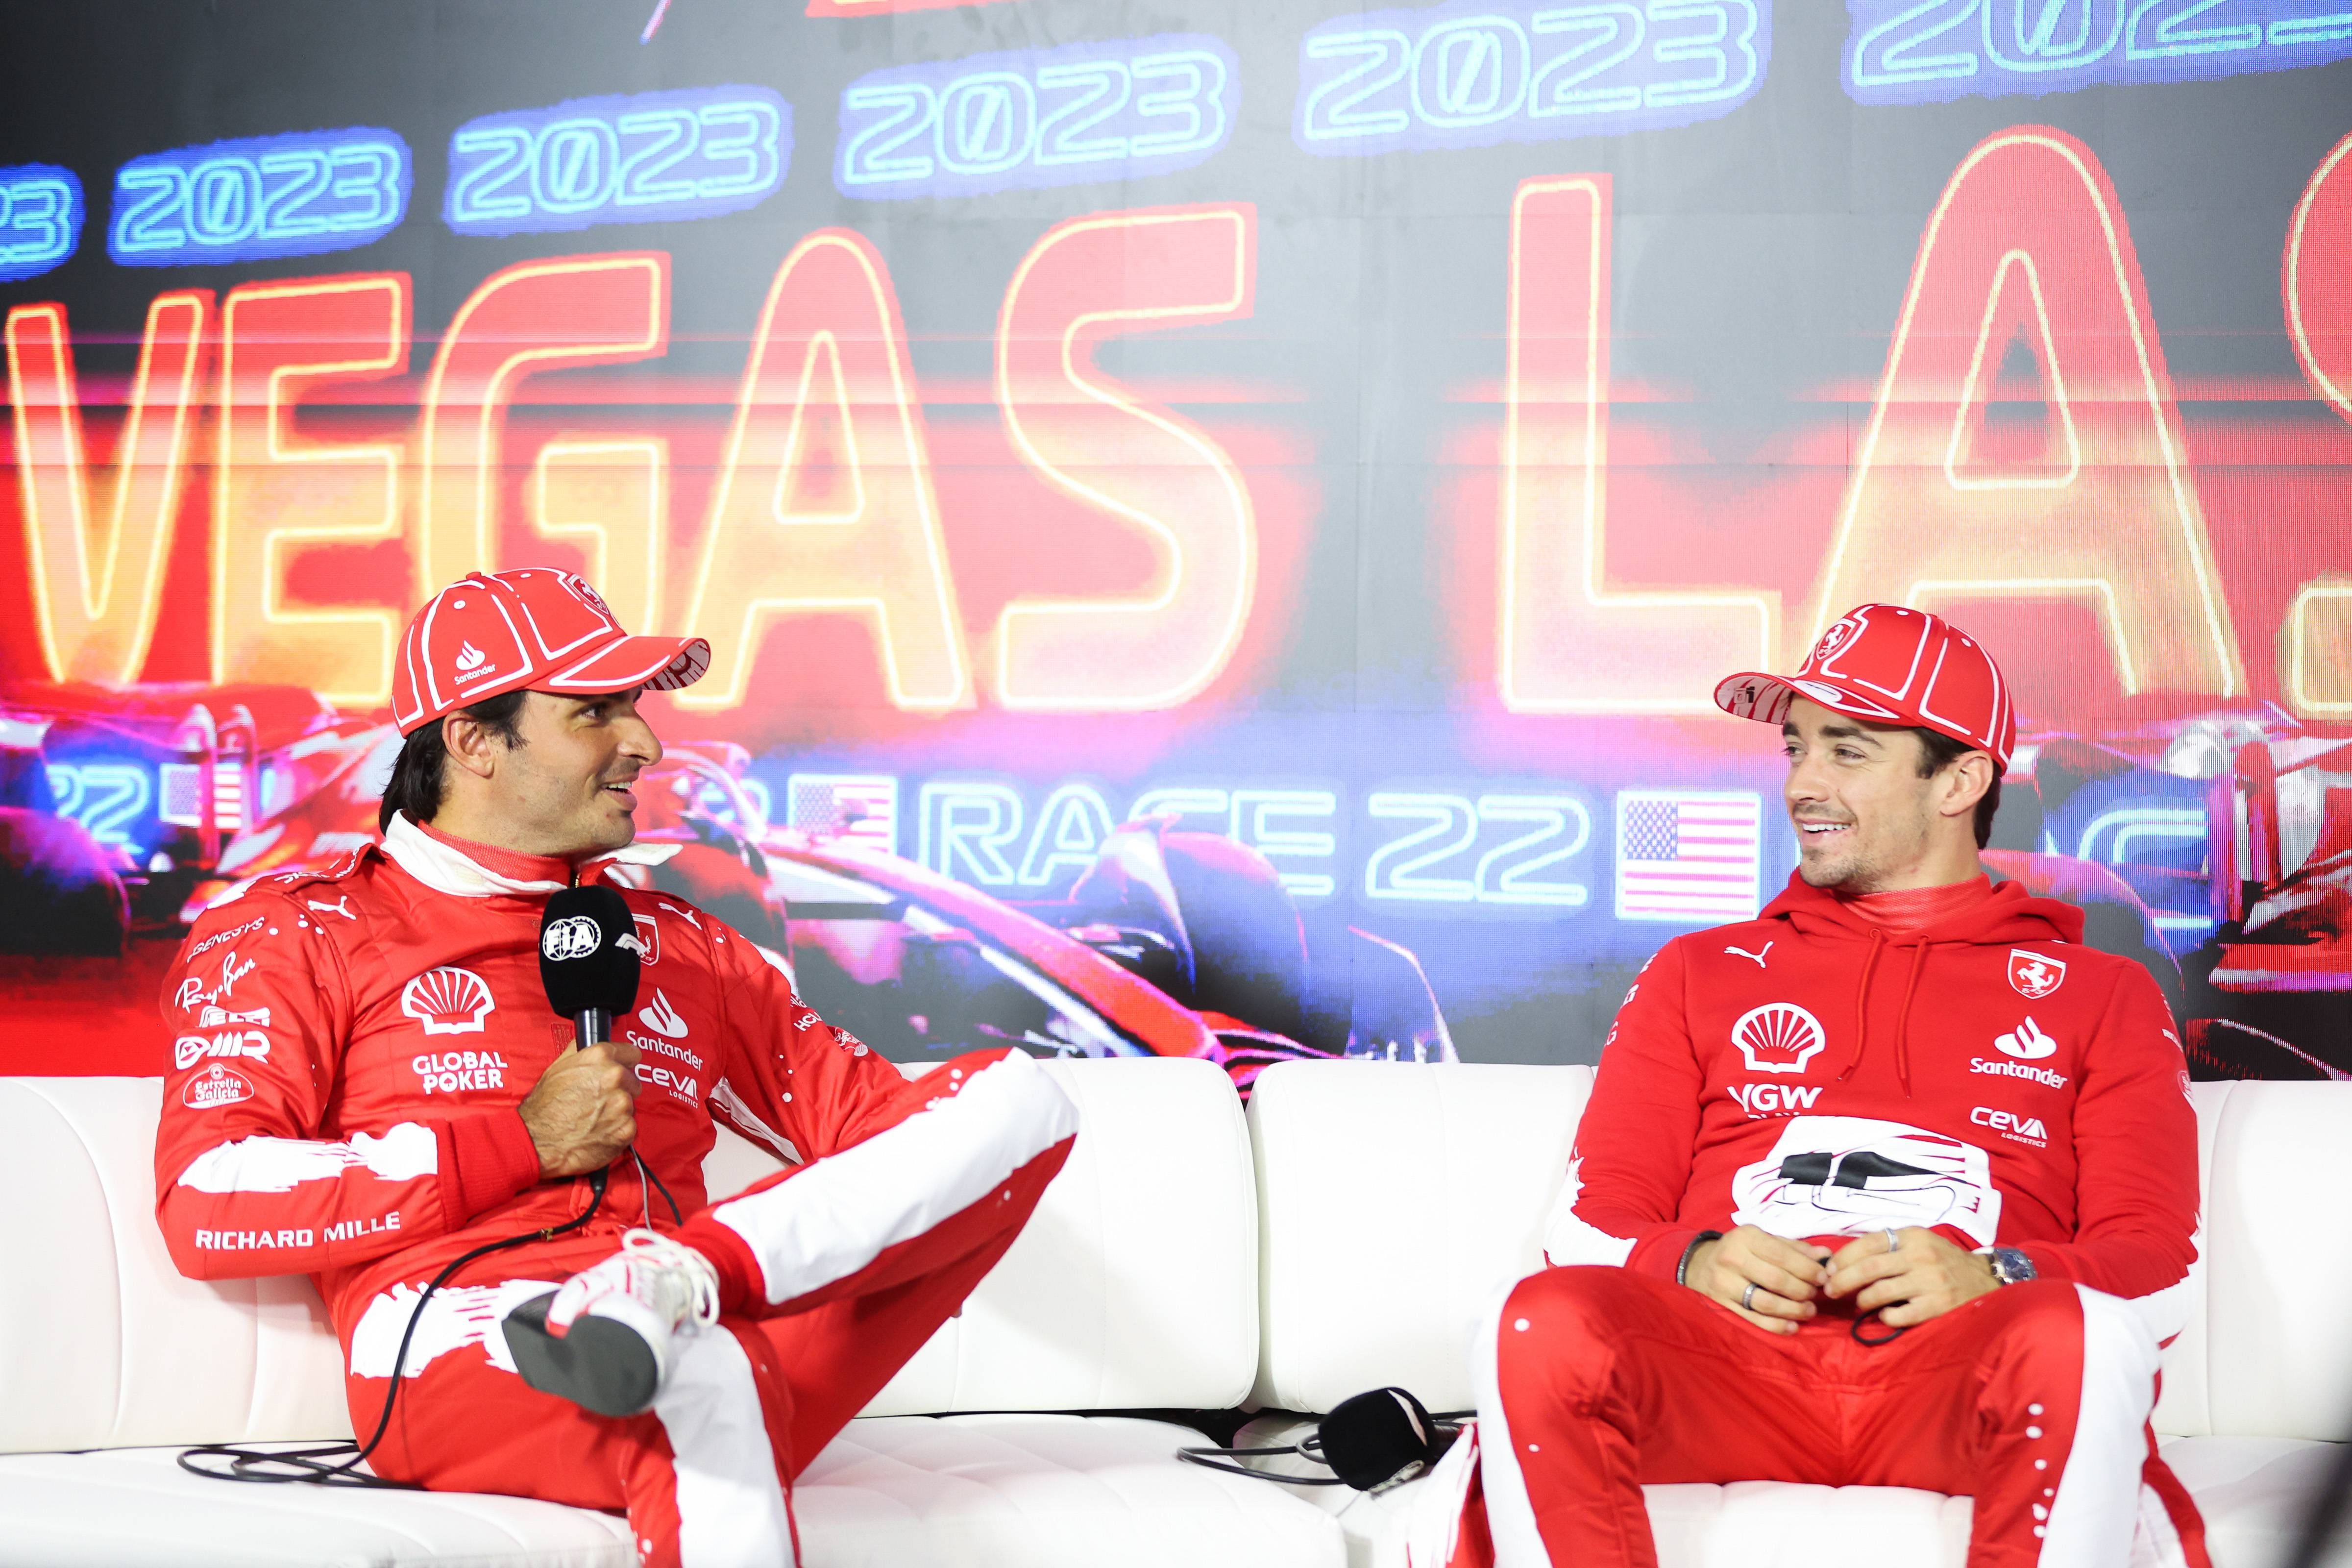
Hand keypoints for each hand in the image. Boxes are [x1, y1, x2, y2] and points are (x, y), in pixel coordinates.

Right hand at [517, 1037, 639, 1177]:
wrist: (538, 1140)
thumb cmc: (544, 1106)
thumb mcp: (558, 1067)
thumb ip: (580, 1051)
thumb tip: (590, 1044)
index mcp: (600, 1057)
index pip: (632, 1054)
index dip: (624, 1063)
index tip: (621, 1070)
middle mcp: (615, 1077)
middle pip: (632, 1081)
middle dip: (620, 1090)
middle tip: (599, 1100)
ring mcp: (622, 1104)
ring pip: (630, 1105)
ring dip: (617, 1112)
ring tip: (594, 1118)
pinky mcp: (626, 1128)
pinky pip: (629, 1126)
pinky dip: (618, 1131)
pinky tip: (599, 1131)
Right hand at [1683, 1225, 1831, 1334]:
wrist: (1699, 1264)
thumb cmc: (1740, 1250)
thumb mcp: (1763, 1240)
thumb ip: (1794, 1248)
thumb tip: (1826, 1256)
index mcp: (1745, 1237)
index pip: (1782, 1255)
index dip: (1807, 1269)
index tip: (1823, 1278)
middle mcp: (1732, 1258)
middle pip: (1776, 1280)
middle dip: (1803, 1290)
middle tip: (1816, 1295)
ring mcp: (1724, 1284)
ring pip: (1766, 1303)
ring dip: (1794, 1310)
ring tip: (1809, 1310)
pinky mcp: (1722, 1305)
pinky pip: (1754, 1320)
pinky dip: (1777, 1326)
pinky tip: (1793, 1326)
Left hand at [1824, 1227, 1999, 1327]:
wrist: (1987, 1280)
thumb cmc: (1943, 1261)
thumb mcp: (1919, 1242)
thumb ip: (1888, 1247)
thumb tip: (1843, 1260)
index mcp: (1913, 1236)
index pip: (1867, 1243)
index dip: (1842, 1258)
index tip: (1829, 1270)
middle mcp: (1921, 1256)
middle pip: (1868, 1269)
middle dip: (1842, 1281)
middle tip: (1830, 1291)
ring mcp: (1931, 1282)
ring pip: (1879, 1292)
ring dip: (1861, 1300)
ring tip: (1858, 1303)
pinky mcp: (1938, 1306)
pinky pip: (1899, 1315)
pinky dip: (1884, 1316)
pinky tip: (1884, 1314)